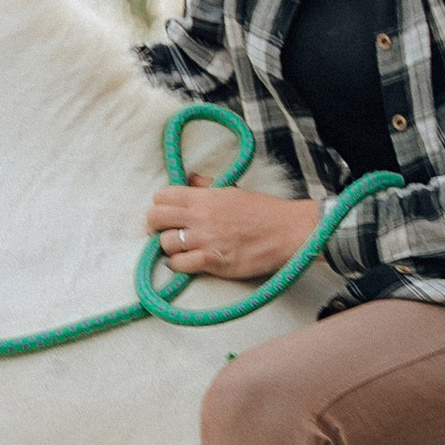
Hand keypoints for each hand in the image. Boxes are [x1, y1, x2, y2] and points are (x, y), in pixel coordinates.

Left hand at [147, 181, 319, 282]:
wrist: (289, 231)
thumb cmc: (265, 212)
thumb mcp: (233, 191)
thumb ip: (207, 187)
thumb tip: (190, 179)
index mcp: (205, 197)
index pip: (163, 196)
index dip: (160, 205)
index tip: (166, 213)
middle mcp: (201, 217)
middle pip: (155, 218)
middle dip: (155, 226)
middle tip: (163, 232)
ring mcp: (205, 240)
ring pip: (164, 243)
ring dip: (168, 248)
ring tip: (179, 250)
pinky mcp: (213, 262)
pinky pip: (180, 265)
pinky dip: (179, 266)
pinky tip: (188, 264)